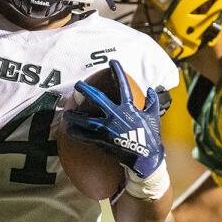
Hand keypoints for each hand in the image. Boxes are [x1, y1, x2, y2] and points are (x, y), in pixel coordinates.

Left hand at [63, 60, 164, 179]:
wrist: (145, 158)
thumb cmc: (151, 138)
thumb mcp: (154, 117)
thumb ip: (152, 103)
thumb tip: (150, 90)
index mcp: (129, 108)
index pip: (123, 86)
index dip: (118, 73)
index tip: (112, 62)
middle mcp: (116, 115)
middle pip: (97, 99)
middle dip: (86, 90)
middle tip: (78, 85)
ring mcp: (107, 128)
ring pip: (86, 119)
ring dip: (75, 116)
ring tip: (67, 113)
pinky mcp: (102, 140)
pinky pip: (85, 136)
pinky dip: (76, 133)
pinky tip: (68, 130)